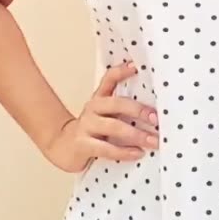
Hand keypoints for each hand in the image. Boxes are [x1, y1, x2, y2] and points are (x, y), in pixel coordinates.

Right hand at [44, 62, 158, 172]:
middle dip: (138, 110)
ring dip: (137, 135)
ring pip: (114, 127)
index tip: (137, 66)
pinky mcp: (83, 145)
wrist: (62, 146)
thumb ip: (121, 108)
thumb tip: (153, 109)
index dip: (122, 71)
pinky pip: (106, 148)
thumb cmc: (91, 129)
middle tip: (156, 118)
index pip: (109, 78)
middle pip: (117, 103)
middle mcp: (92, 108)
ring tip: (153, 140)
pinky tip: (138, 153)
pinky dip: (124, 151)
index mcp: (99, 98)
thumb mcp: (103, 114)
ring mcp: (86, 126)